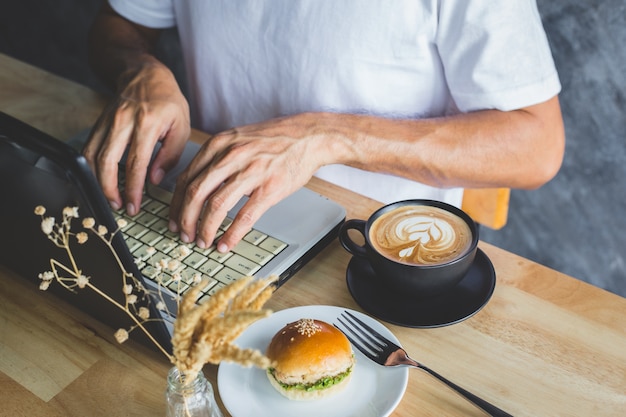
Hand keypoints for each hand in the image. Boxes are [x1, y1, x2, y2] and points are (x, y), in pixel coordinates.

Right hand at [83, 61, 189, 214]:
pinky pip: (89, 148)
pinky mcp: (98, 123)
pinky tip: (99, 181)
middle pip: (107, 161)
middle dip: (110, 189)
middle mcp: (123, 121)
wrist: (145, 75)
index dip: (134, 188)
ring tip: (109, 198)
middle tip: (118, 206)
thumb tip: (154, 180)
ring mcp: (107, 121)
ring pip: (92, 156)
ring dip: (97, 181)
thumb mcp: (181, 126)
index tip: (134, 205)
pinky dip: (90, 168)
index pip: (137, 162)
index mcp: (147, 123)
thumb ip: (170, 155)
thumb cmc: (167, 101)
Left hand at [169, 114, 327, 252]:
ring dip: (205, 229)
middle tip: (185, 235)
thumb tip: (196, 185)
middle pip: (196, 194)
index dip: (177, 204)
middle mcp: (231, 156)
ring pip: (217, 206)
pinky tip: (226, 243)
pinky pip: (244, 217)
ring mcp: (251, 172)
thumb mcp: (237, 139)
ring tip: (203, 241)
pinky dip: (232, 234)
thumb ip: (216, 158)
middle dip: (186, 220)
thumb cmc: (274, 140)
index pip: (187, 178)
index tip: (175, 219)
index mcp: (219, 145)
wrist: (307, 136)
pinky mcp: (269, 188)